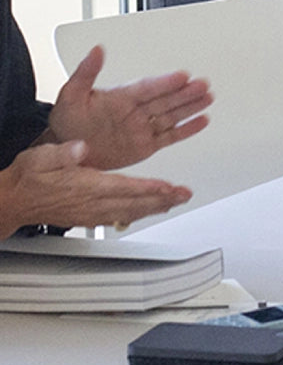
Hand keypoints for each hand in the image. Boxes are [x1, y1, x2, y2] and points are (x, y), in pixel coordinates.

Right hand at [0, 141, 192, 238]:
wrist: (13, 200)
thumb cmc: (28, 177)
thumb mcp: (41, 157)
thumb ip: (63, 152)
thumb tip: (81, 146)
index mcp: (84, 186)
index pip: (122, 188)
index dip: (147, 188)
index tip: (168, 186)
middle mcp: (90, 203)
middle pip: (132, 203)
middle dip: (161, 200)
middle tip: (184, 195)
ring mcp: (90, 213)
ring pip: (129, 212)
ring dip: (154, 207)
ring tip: (176, 201)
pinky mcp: (88, 217)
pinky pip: (119, 216)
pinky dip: (138, 212)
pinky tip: (150, 209)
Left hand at [45, 45, 211, 170]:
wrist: (66, 152)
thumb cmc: (67, 123)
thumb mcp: (70, 95)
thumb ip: (86, 73)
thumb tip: (96, 50)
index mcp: (121, 97)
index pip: (148, 88)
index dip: (164, 82)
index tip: (181, 75)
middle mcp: (136, 111)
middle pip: (166, 99)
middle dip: (185, 92)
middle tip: (202, 84)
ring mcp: (142, 128)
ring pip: (172, 115)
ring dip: (191, 107)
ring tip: (208, 97)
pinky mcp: (145, 146)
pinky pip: (170, 137)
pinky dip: (187, 130)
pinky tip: (201, 120)